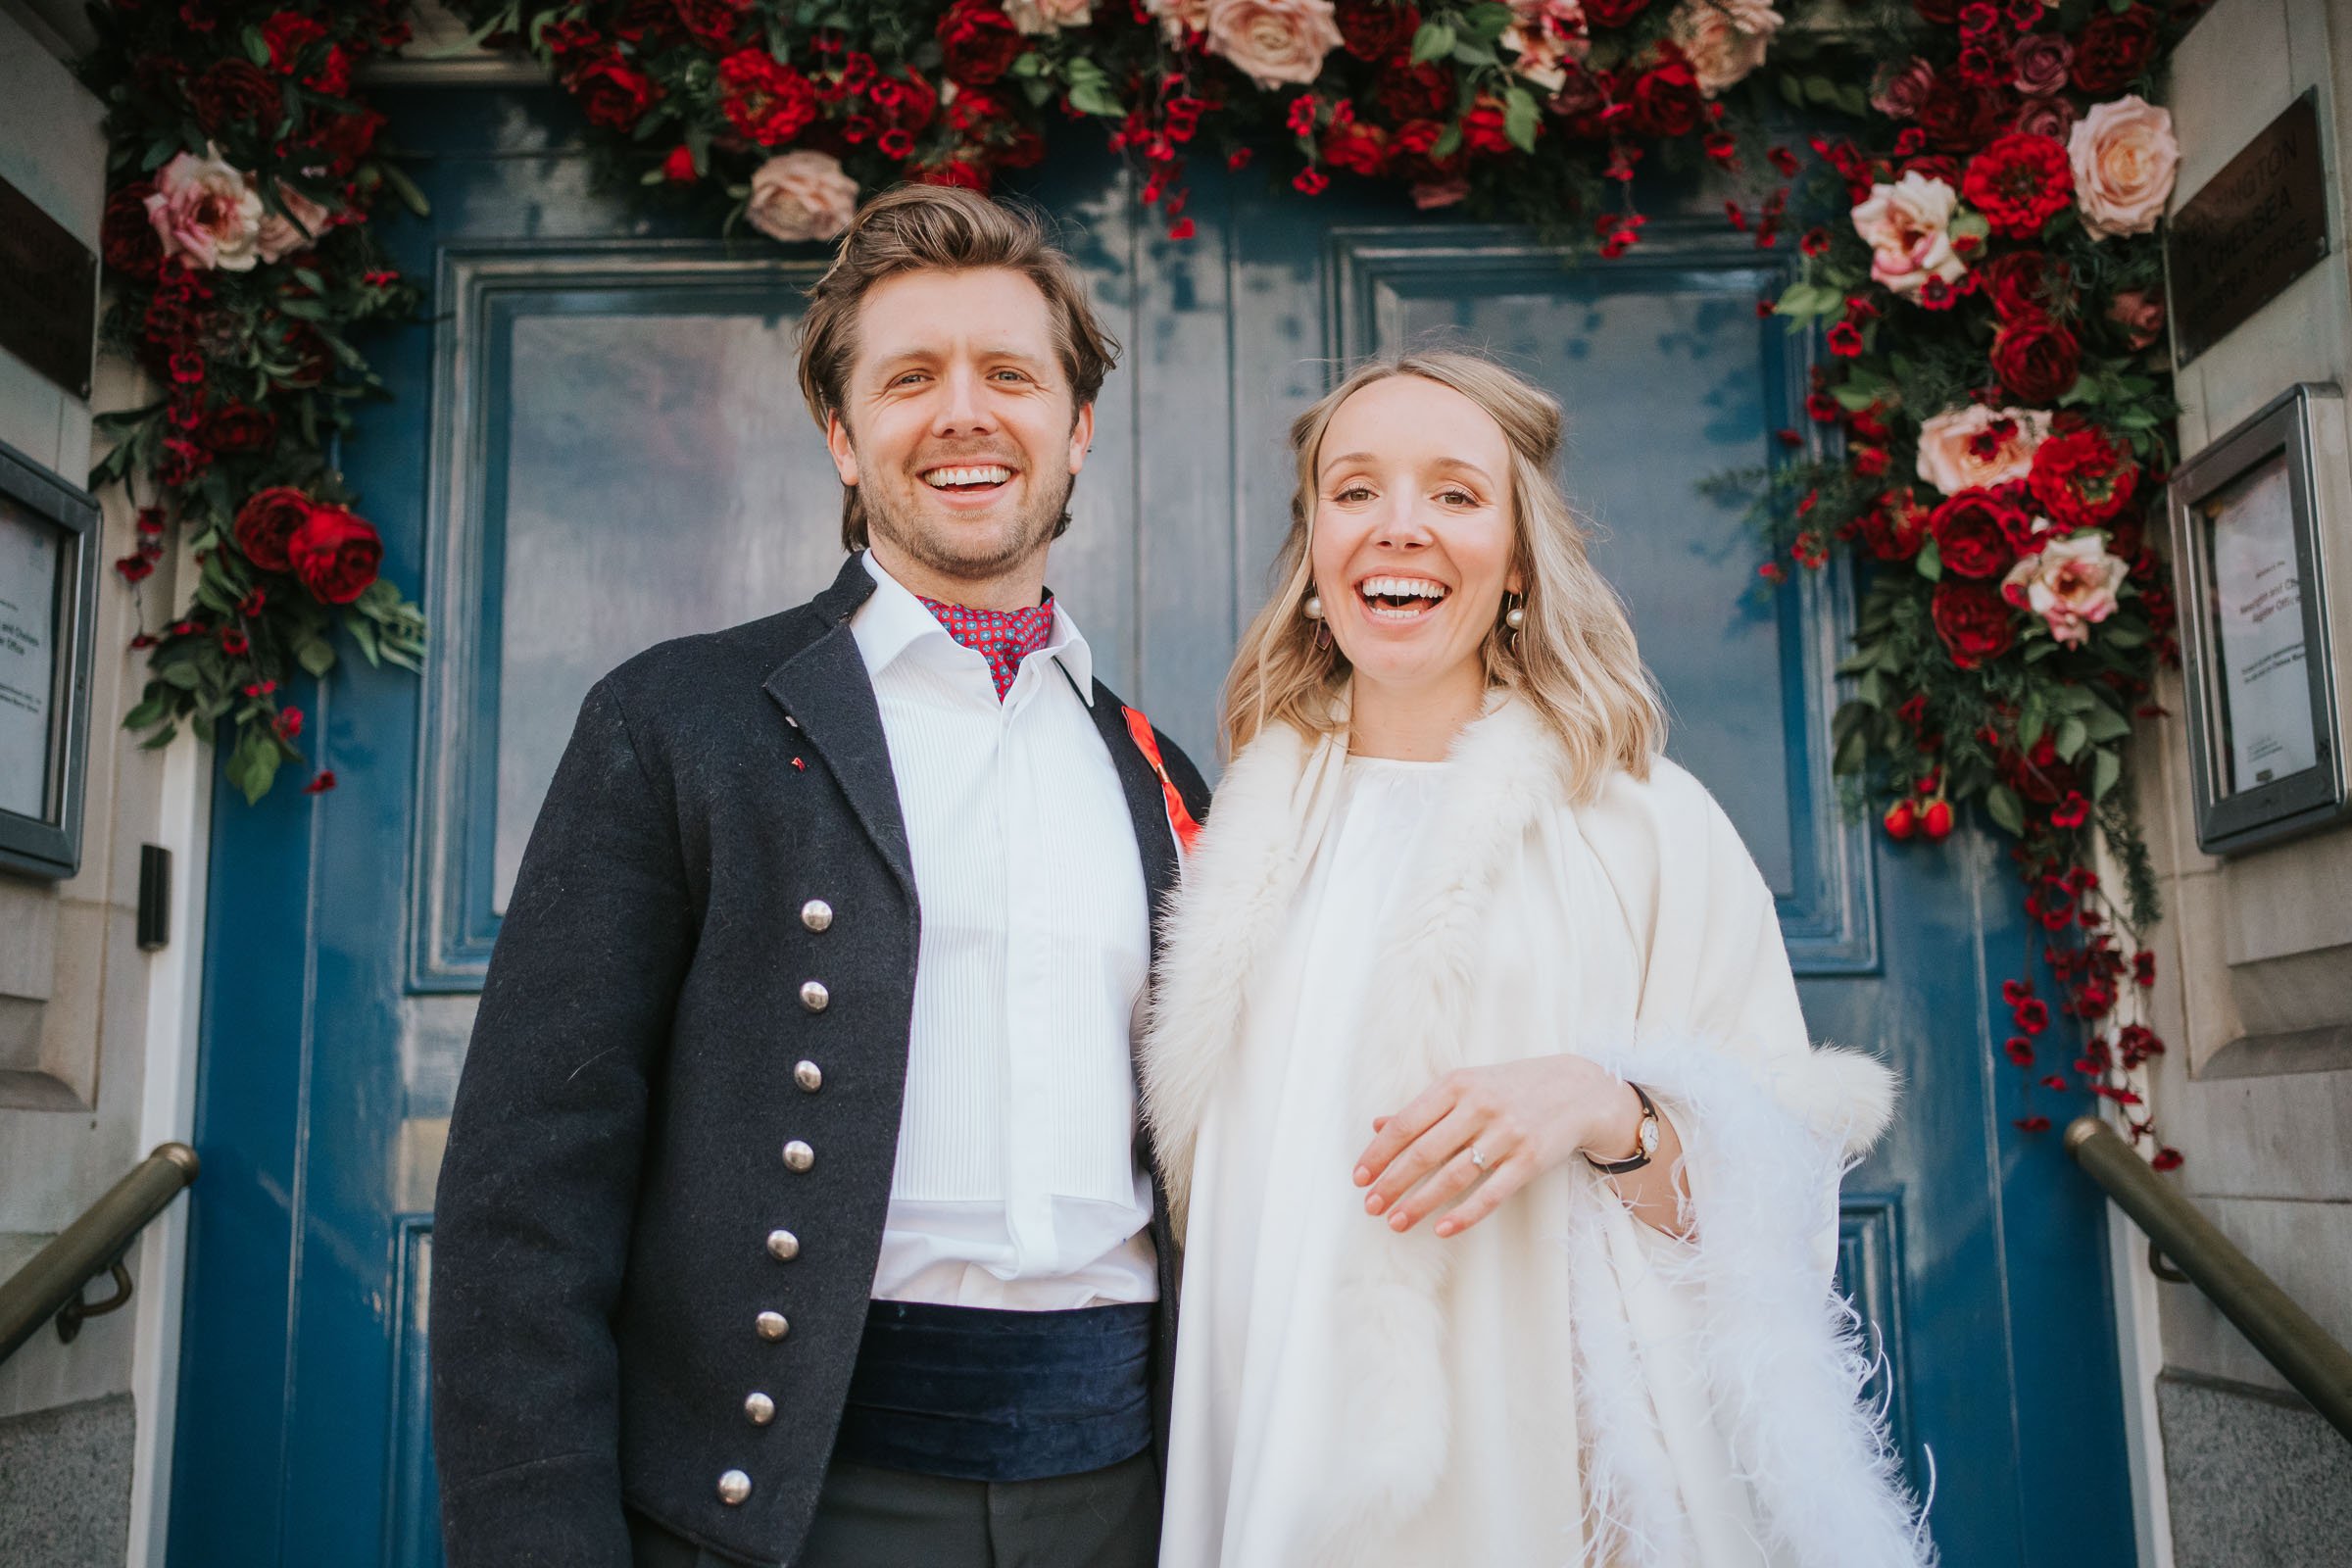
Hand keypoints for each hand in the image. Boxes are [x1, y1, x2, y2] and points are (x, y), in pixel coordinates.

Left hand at [1351, 1056, 1643, 1238]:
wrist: (1577, 1089)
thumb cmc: (1511, 1088)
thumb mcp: (1467, 1085)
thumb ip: (1424, 1107)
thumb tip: (1377, 1124)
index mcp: (1457, 1084)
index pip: (1406, 1123)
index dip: (1378, 1153)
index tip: (1358, 1177)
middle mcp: (1479, 1106)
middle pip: (1424, 1151)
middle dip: (1392, 1182)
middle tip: (1370, 1206)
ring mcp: (1506, 1133)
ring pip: (1453, 1175)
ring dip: (1419, 1202)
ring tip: (1395, 1222)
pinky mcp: (1530, 1159)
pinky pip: (1491, 1193)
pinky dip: (1465, 1214)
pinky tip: (1441, 1229)